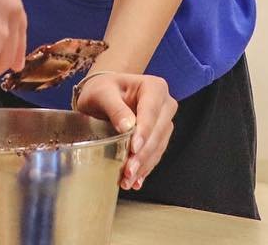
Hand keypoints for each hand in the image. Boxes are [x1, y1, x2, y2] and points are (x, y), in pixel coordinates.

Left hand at [72, 73, 176, 190]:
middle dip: (143, 154)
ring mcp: (164, 121)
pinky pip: (155, 154)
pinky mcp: (159, 136)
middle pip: (158, 132)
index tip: (133, 149)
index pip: (151, 112)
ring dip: (144, 165)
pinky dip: (145, 168)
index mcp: (154, 87)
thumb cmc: (102, 89)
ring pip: (158, 146)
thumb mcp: (103, 93)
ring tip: (128, 180)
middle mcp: (165, 104)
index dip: (144, 132)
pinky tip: (136, 180)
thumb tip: (127, 126)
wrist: (103, 94)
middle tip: (128, 171)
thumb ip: (115, 108)